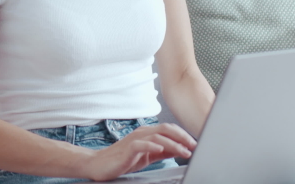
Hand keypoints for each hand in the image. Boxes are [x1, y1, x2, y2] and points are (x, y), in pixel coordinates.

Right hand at [79, 123, 196, 181]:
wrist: (99, 164)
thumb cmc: (122, 160)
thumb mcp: (147, 156)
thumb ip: (162, 152)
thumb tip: (180, 150)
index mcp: (147, 134)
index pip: (169, 130)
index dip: (183, 135)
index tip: (195, 144)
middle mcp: (142, 133)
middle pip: (166, 129)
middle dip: (182, 137)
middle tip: (194, 145)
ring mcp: (134, 139)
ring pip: (157, 136)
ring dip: (173, 144)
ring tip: (184, 151)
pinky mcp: (127, 149)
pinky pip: (141, 144)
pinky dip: (152, 146)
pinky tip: (161, 150)